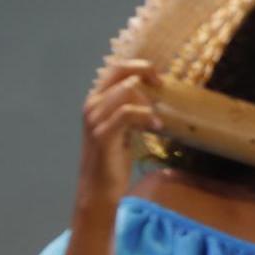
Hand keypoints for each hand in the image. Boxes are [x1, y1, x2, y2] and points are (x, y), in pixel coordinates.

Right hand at [79, 59, 162, 200]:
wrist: (100, 187)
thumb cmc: (114, 159)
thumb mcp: (125, 128)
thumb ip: (133, 110)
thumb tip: (158, 97)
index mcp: (97, 100)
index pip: (116, 69)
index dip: (140, 67)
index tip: (159, 78)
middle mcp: (92, 104)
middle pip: (119, 72)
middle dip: (144, 72)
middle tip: (161, 85)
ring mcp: (95, 119)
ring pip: (126, 91)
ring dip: (148, 102)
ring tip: (158, 120)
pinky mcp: (102, 134)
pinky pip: (126, 113)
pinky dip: (145, 116)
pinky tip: (157, 125)